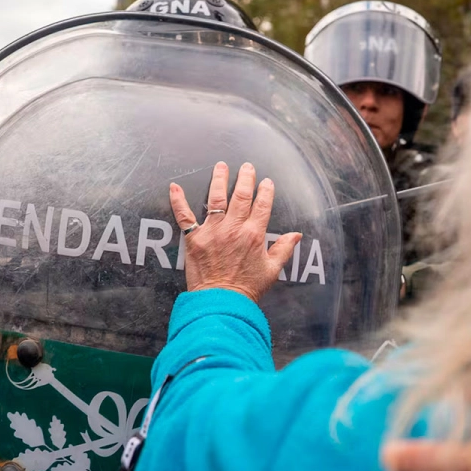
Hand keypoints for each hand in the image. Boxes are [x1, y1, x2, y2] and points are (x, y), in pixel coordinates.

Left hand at [169, 161, 301, 302]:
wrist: (221, 303)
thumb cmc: (247, 289)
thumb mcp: (272, 270)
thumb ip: (283, 249)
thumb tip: (296, 235)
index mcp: (254, 235)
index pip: (262, 205)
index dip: (265, 191)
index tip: (266, 182)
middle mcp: (234, 228)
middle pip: (241, 196)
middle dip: (245, 178)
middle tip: (247, 167)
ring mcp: (212, 231)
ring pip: (216, 199)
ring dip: (219, 180)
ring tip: (221, 167)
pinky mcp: (194, 239)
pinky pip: (184, 216)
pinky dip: (178, 201)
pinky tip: (174, 187)